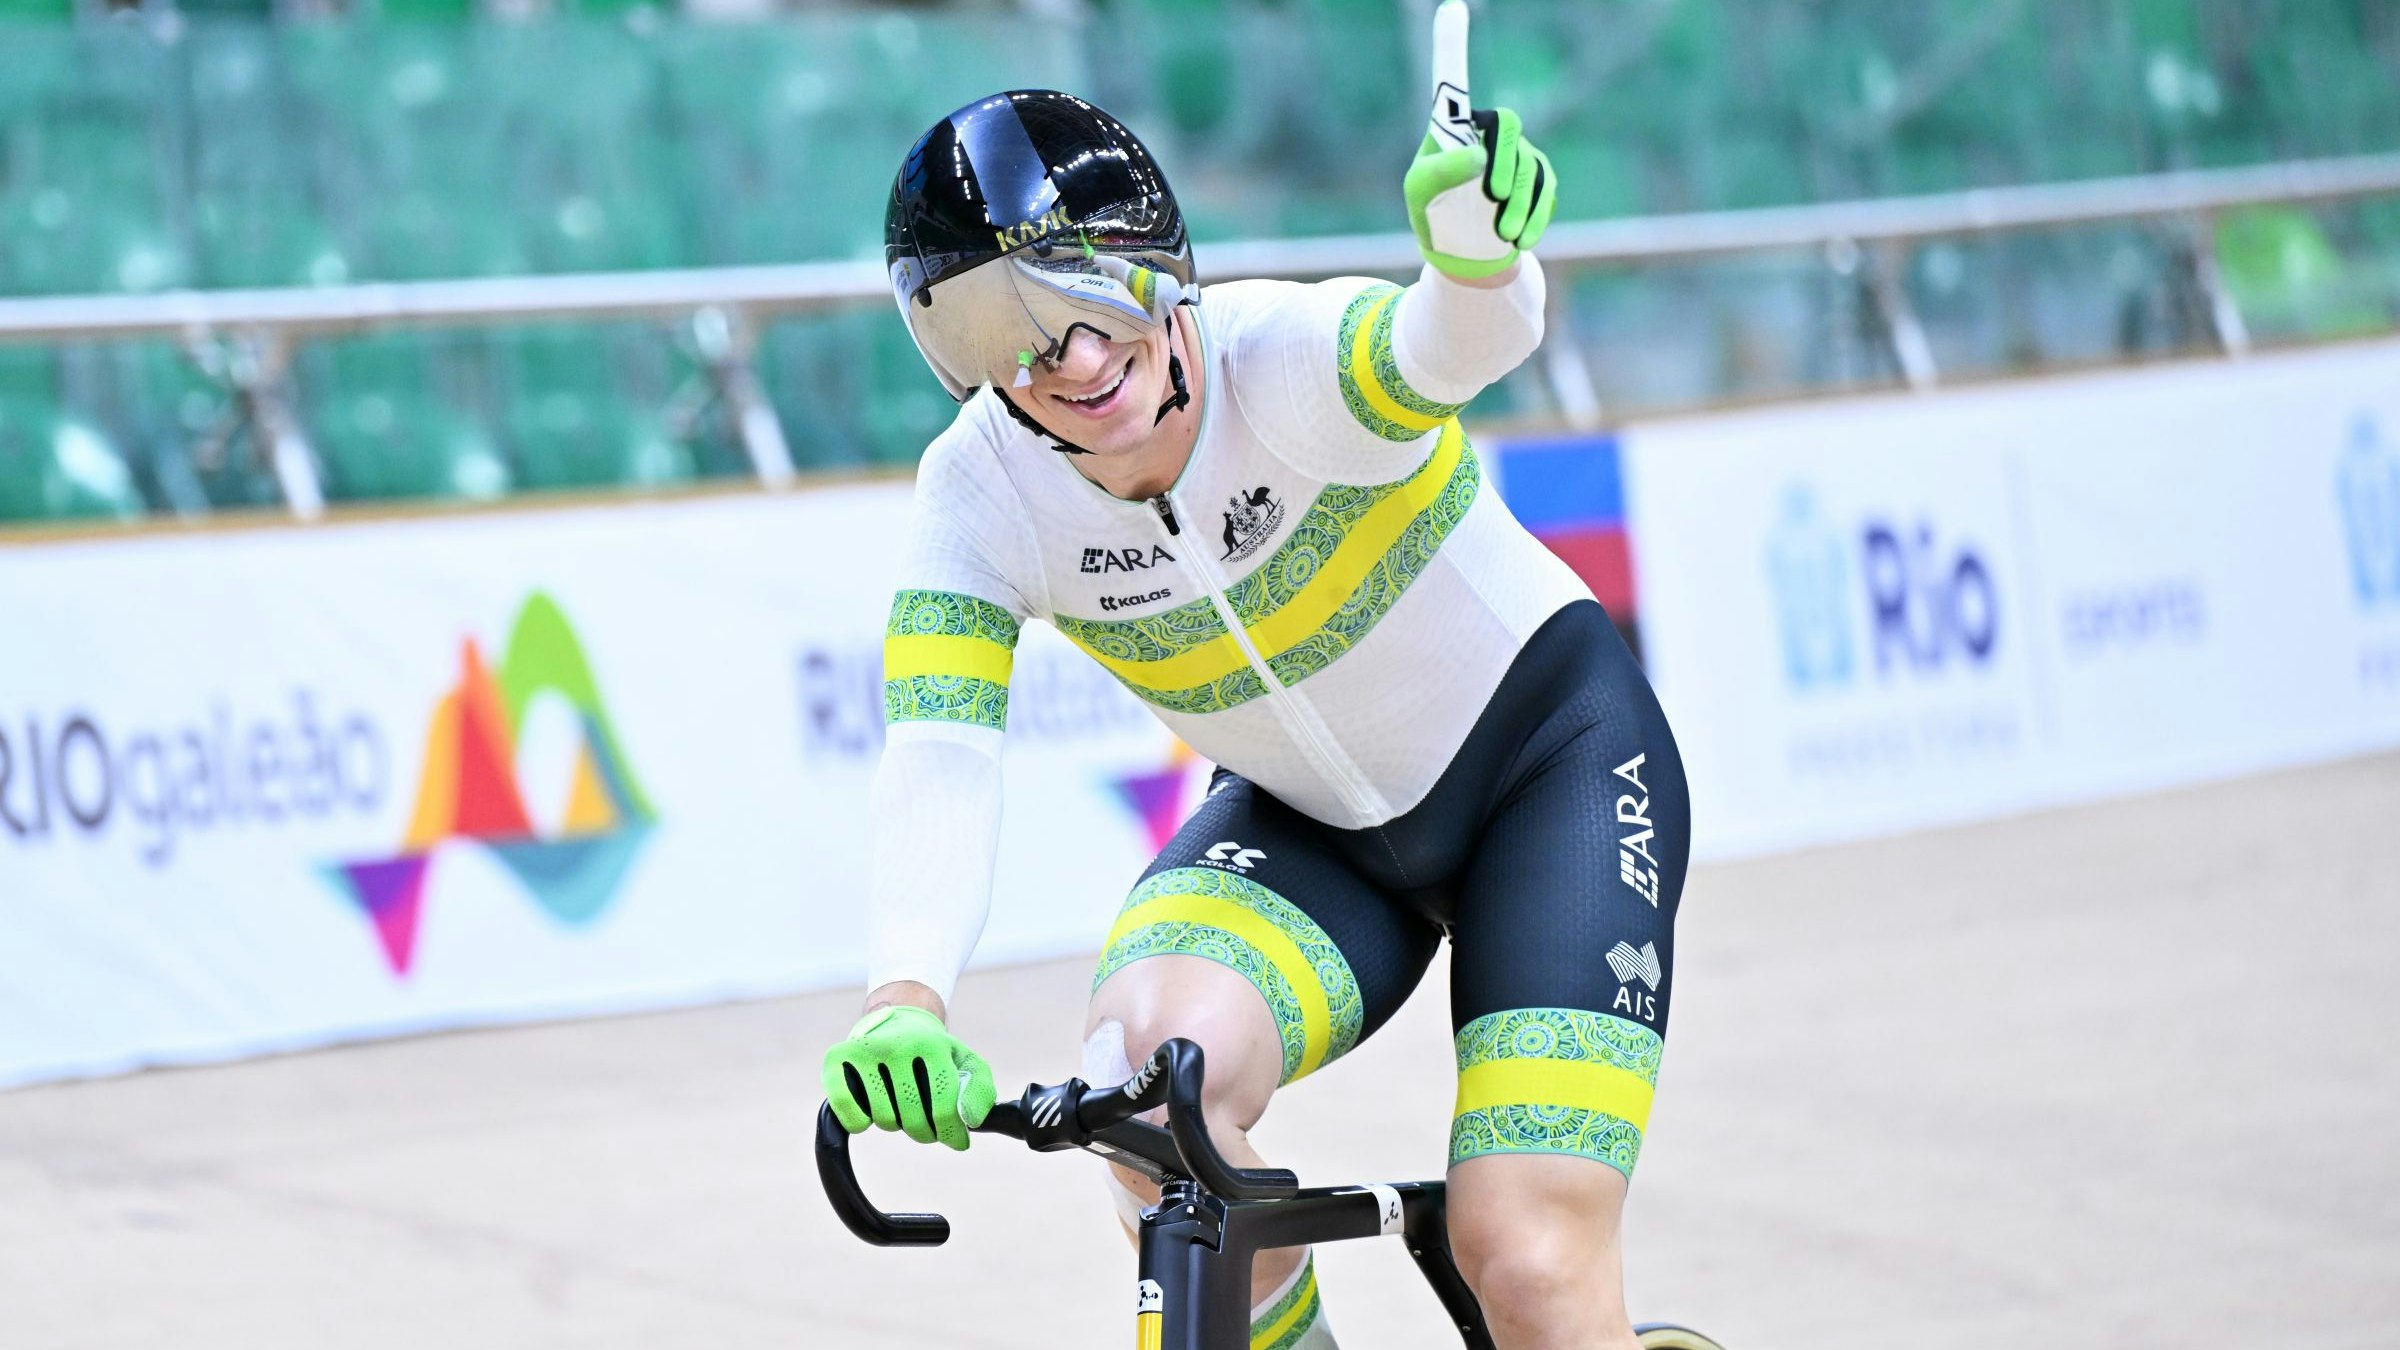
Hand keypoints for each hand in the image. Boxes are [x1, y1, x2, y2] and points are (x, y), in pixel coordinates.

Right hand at [821, 1004, 997, 1150]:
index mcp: (932, 1045)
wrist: (897, 1018)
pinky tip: (868, 1113)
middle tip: (926, 1124)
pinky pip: (846, 1109)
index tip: (957, 1141)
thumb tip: (969, 1120)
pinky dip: (858, 1122)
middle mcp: (897, 1045)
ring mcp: (865, 1050)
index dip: (951, 1133)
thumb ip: (981, 1092)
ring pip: (883, 1119)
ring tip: (900, 1107)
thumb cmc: (935, 1051)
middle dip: (924, 1132)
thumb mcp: (967, 1063)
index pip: (943, 1106)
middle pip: (912, 1118)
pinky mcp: (837, 1058)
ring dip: (894, 1124)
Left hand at [1404, 0, 1558, 279]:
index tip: (1451, 4)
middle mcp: (1489, 133)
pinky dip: (1535, 214)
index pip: (1453, 83)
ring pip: (1527, 164)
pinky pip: (1546, 188)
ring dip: (1516, 202)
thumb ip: (1439, 172)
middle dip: (1503, 161)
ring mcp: (1518, 155)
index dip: (1451, 44)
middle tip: (1490, 195)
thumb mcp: (1420, 195)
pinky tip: (1520, 238)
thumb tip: (1477, 154)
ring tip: (1502, 233)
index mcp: (1453, 127)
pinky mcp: (1540, 181)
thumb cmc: (1434, 215)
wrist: (1464, 256)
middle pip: (1507, 126)